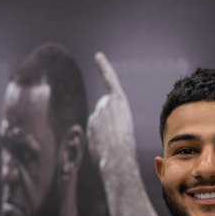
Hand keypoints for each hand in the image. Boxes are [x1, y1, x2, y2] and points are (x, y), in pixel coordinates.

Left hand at [87, 51, 135, 169]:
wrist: (119, 159)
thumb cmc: (125, 149)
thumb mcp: (122, 128)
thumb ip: (108, 120)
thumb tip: (94, 122)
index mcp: (120, 102)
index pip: (110, 81)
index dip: (103, 68)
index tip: (97, 56)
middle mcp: (106, 102)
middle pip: (103, 112)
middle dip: (106, 123)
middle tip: (115, 136)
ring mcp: (96, 112)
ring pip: (97, 123)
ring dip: (101, 133)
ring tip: (110, 142)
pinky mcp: (89, 123)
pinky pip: (93, 131)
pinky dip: (96, 139)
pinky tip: (102, 145)